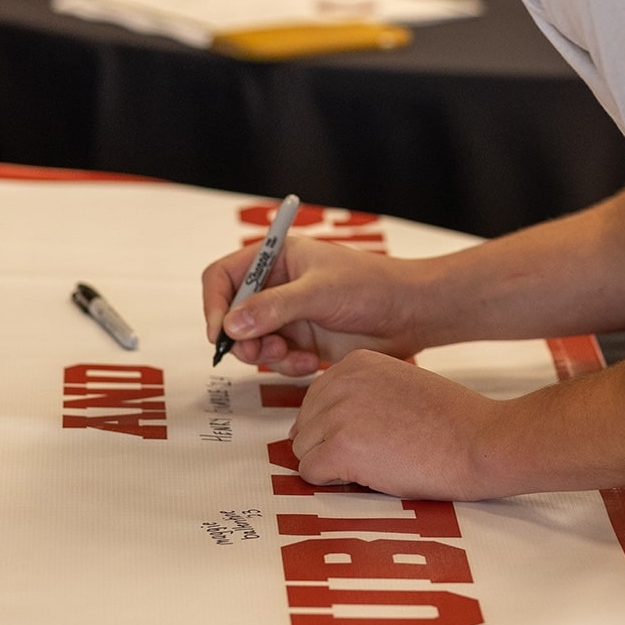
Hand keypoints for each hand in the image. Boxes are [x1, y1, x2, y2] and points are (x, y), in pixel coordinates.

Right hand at [204, 234, 435, 374]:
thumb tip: (232, 324)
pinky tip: (312, 363)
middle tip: (261, 351)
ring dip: (265, 356)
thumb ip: (274, 307)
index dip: (214, 303)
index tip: (221, 331)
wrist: (410, 314)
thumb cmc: (373, 286)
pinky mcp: (302, 342)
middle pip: (231, 315)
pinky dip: (287, 366)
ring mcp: (288, 316)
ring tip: (291, 357)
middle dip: (242, 338)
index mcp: (277, 258)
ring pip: (252, 342)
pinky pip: (276, 361)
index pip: (224, 276)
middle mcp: (277, 286)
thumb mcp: (320, 291)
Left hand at [291, 349, 509, 498]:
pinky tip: (372, 474)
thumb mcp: (399, 386)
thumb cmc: (451, 422)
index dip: (338, 428)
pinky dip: (334, 483)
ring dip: (334, 466)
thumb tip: (323, 422)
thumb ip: (361, 393)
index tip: (373, 436)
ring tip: (378, 462)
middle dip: (331, 447)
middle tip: (378, 453)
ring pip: (304, 451)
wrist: (481, 442)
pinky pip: (310, 473)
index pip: (316, 401)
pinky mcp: (340, 447)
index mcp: (356, 362)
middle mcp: (341, 381)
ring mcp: (338, 414)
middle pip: (305, 426)